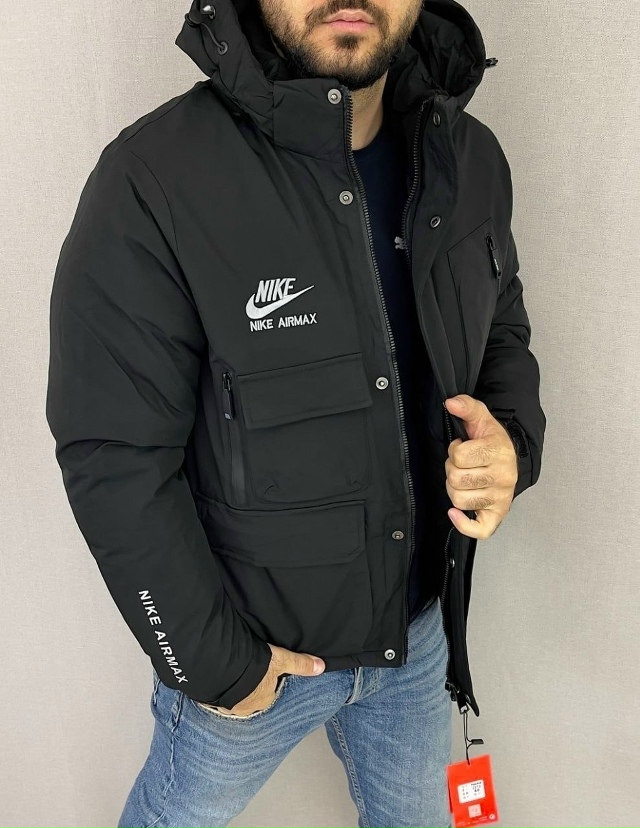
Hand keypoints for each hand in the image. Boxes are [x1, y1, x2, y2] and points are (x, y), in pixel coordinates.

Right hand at [210, 643, 324, 716]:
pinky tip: (216, 678)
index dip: (266, 683)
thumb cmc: (255, 665)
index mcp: (264, 701)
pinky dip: (218, 688)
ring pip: (233, 698)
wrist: (223, 667)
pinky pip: (217, 695)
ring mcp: (226, 706)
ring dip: (232, 689)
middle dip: (248, 688)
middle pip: (251, 697)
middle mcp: (246, 708)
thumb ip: (300, 664)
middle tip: (245, 673)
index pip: (268, 693)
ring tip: (230, 675)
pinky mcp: (211, 699)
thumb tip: (322, 667)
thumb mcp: (281, 660)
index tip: (263, 673)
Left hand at [443, 394, 517, 539]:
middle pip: (456, 479)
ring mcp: (501, 497)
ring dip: (455, 490)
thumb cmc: (492, 441)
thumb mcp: (481, 418)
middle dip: (452, 471)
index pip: (459, 456)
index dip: (454, 451)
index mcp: (499, 451)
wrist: (512, 458)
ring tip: (464, 480)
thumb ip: (466, 406)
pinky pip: (479, 530)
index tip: (462, 448)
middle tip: (462, 466)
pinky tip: (454, 513)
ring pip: (460, 500)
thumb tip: (450, 402)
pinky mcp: (497, 514)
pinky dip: (464, 524)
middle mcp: (503, 477)